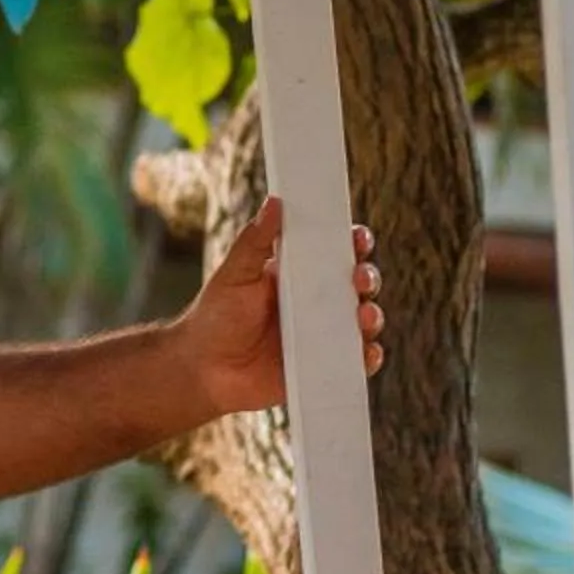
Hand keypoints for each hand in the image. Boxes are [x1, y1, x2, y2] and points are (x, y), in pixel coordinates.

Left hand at [176, 196, 383, 417]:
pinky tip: (366, 352)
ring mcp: (321, 336)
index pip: (334, 254)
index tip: (357, 238)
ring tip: (362, 317)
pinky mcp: (322, 367)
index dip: (352, 244)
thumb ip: (255, 242)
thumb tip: (274, 203)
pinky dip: (368, 357)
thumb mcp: (234, 275)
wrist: (202, 370)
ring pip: (362, 322)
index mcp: (298, 276)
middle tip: (359, 279)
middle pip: (357, 285)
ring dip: (371, 316)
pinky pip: (355, 361)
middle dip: (367, 278)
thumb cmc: (214, 319)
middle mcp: (315, 304)